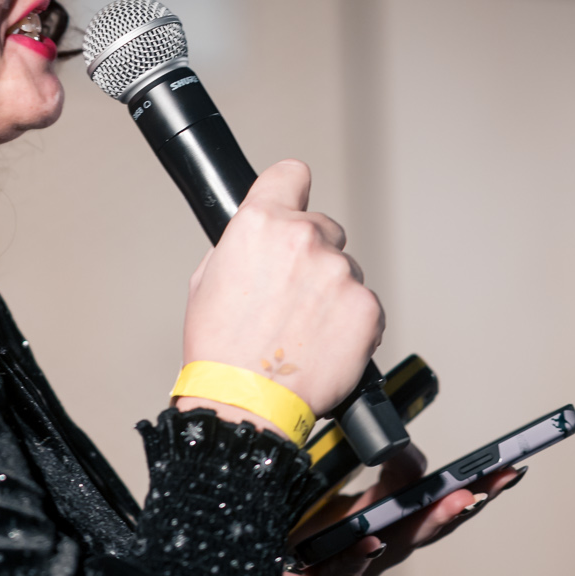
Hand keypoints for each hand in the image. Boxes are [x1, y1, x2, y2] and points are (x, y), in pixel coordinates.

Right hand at [180, 160, 383, 427]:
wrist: (247, 401)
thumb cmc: (220, 350)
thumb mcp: (207, 280)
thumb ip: (242, 247)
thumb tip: (261, 242)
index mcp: (260, 224)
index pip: (290, 175)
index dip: (291, 189)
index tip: (296, 201)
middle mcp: (304, 238)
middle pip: (324, 228)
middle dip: (312, 256)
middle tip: (292, 296)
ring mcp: (340, 272)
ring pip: (345, 271)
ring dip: (331, 293)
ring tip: (303, 332)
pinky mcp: (367, 308)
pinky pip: (366, 307)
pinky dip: (351, 324)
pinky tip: (323, 345)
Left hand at [277, 446, 525, 575]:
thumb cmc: (311, 547)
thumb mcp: (350, 503)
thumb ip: (382, 479)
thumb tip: (409, 449)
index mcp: (390, 525)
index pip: (439, 504)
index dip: (475, 487)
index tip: (511, 467)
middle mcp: (382, 550)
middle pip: (430, 526)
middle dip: (466, 502)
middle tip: (497, 481)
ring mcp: (357, 571)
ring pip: (398, 546)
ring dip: (430, 524)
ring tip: (457, 501)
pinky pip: (343, 571)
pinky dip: (359, 558)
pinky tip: (372, 543)